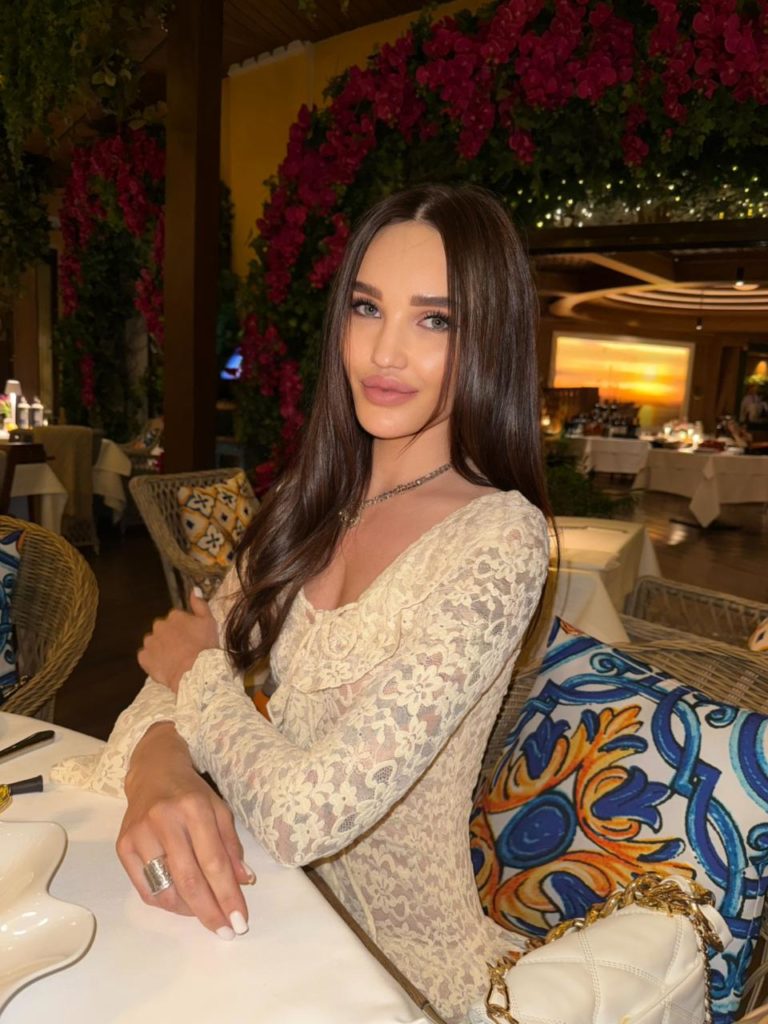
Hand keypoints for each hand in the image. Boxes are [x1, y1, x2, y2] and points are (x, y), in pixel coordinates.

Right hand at [117, 723, 254, 938]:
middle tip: (225, 931)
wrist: (153, 772)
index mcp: (194, 808)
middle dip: (210, 911)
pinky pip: (145, 889)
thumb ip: (231, 846)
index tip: (240, 920)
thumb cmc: (191, 793)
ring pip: (165, 888)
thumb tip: (243, 881)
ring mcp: (139, 834)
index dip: (228, 895)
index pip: (214, 862)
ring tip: (206, 915)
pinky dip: (167, 903)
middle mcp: (165, 820)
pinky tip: (182, 905)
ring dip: (189, 911)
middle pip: (189, 880)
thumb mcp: (219, 809)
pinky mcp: (123, 846)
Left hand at [138, 590, 218, 692]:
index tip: (190, 637)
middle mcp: (159, 625)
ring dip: (160, 648)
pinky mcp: (144, 657)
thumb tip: (193, 590)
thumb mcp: (209, 622)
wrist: (194, 672)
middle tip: (181, 649)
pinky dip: (152, 660)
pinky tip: (163, 665)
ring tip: (172, 658)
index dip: (183, 629)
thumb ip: (200, 604)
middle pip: (162, 629)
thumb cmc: (204, 646)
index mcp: (174, 615)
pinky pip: (146, 657)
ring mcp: (150, 642)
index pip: (176, 618)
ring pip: (153, 642)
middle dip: (169, 636)